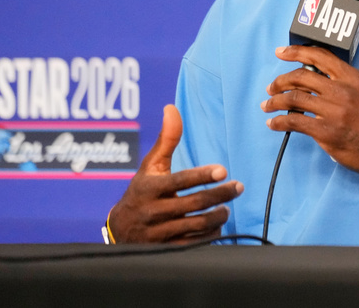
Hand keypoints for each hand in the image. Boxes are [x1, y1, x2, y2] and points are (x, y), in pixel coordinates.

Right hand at [108, 104, 243, 243]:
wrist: (120, 229)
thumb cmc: (142, 191)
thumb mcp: (150, 166)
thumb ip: (166, 139)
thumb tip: (172, 108)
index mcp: (150, 188)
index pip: (180, 181)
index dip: (202, 175)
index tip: (223, 170)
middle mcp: (153, 211)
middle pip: (195, 203)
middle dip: (221, 195)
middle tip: (238, 187)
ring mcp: (159, 233)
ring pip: (198, 224)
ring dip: (219, 215)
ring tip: (227, 207)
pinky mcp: (166, 249)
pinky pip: (195, 244)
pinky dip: (211, 234)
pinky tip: (218, 225)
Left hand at [263, 46, 358, 192]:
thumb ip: (345, 83)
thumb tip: (318, 80)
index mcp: (353, 78)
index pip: (320, 57)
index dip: (296, 52)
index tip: (281, 52)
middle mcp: (342, 90)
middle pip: (301, 77)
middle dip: (280, 81)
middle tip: (272, 87)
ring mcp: (333, 111)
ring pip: (293, 98)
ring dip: (275, 101)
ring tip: (268, 105)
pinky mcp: (326, 131)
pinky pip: (294, 121)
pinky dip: (279, 121)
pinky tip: (273, 123)